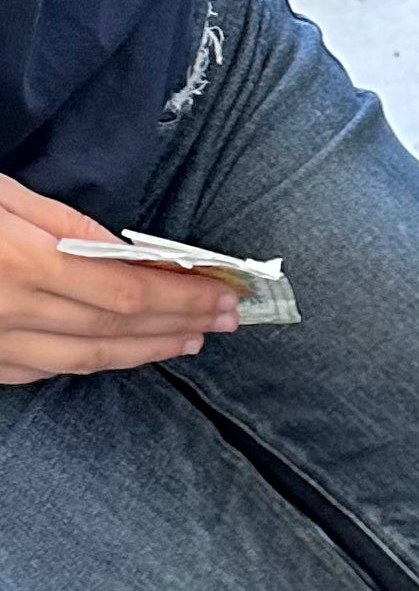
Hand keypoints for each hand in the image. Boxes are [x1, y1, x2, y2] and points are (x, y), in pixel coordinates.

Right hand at [0, 174, 238, 385]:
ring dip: (148, 350)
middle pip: (118, 327)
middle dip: (179, 322)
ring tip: (191, 338)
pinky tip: (130, 351)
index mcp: (19, 260)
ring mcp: (1, 344)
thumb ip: (62, 222)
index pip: (126, 290)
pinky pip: (54, 369)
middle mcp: (13, 311)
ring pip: (91, 357)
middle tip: (225, 319)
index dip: (182, 298)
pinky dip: (100, 359)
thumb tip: (128, 254)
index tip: (224, 294)